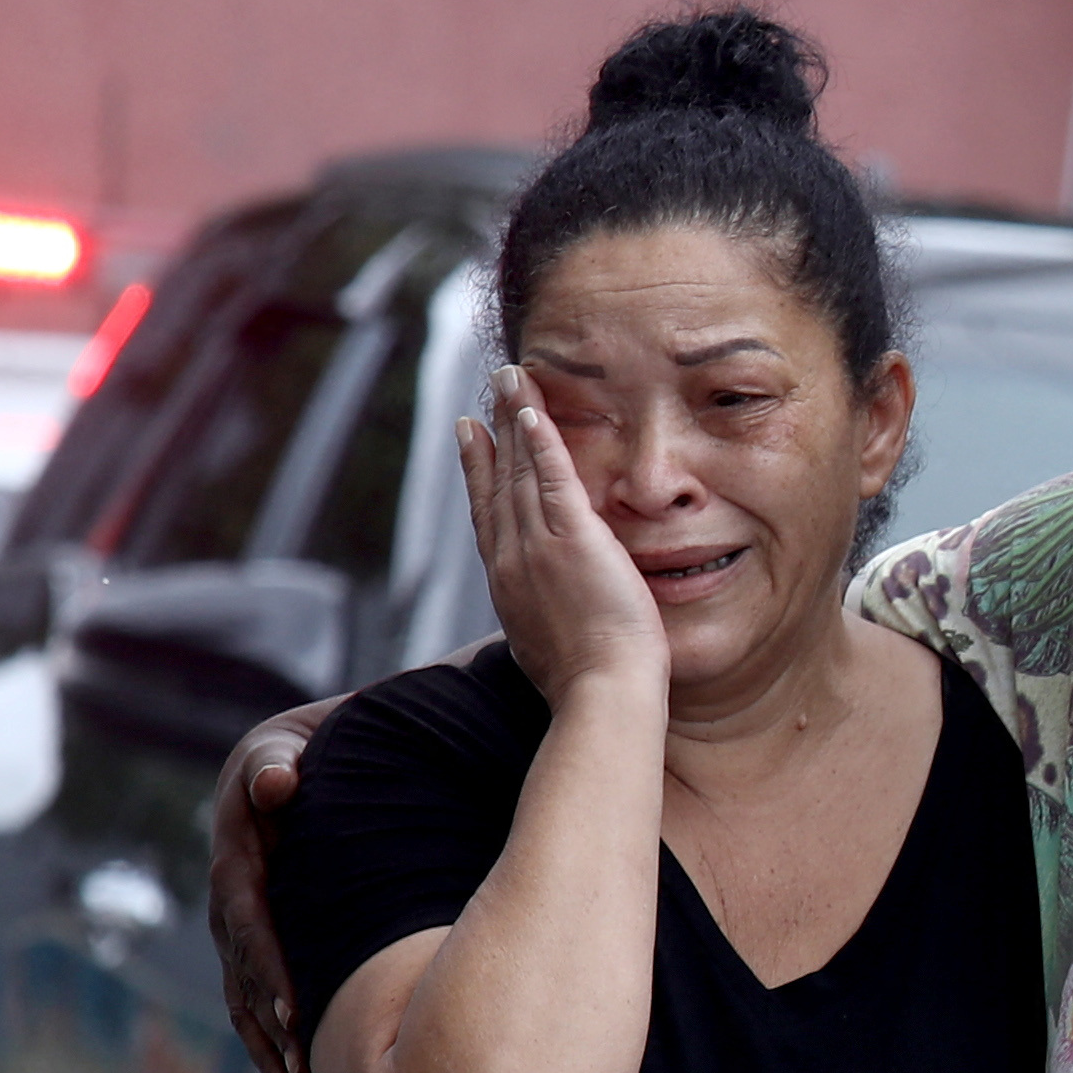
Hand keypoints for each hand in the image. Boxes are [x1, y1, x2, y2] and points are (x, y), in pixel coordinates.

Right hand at [210, 694, 347, 1072]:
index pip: (251, 924)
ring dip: (267, 1047)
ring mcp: (238, 930)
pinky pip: (254, 1001)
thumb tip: (276, 781)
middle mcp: (229, 904)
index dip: (272, 969)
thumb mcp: (285, 745)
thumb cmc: (300, 752)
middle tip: (302, 1070)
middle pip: (245, 975)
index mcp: (236, 862)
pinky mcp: (255, 946)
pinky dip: (269, 1043)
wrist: (291, 761)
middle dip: (272, 1024)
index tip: (299, 1010)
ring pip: (245, 999)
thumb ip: (277, 760)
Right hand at [461, 367, 665, 705]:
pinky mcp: (572, 537)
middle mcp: (512, 558)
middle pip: (495, 484)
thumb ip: (543, 622)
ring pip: (519, 470)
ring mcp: (538, 545)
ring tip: (509, 380)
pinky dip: (541, 439)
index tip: (473, 439)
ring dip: (514, 420)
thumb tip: (545, 624)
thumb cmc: (585, 685)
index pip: (488, 517)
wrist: (599, 692)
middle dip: (490, 435)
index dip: (478, 473)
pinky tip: (534, 408)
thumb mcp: (548, 650)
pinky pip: (551, 475)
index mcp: (508, 586)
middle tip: (484, 397)